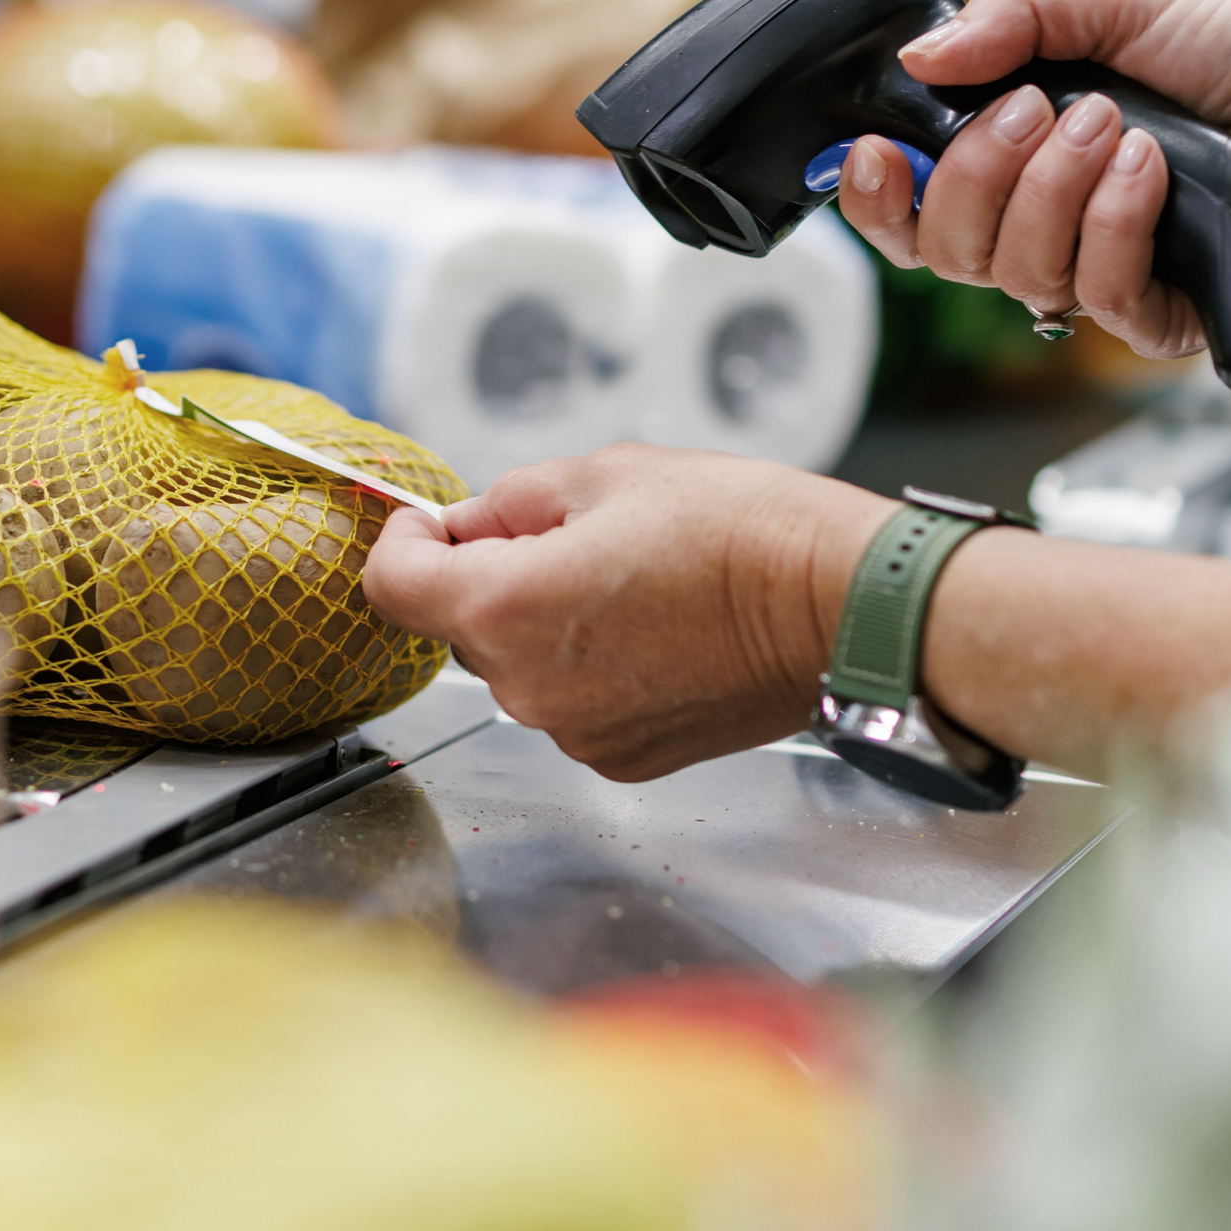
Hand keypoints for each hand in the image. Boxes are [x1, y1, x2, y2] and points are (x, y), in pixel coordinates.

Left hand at [361, 447, 890, 782]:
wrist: (839, 607)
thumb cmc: (739, 531)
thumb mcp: (608, 473)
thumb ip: (511, 501)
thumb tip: (469, 524)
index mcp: (506, 607)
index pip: (392, 587)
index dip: (405, 543)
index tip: (434, 524)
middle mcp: (527, 688)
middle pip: (463, 627)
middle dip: (493, 576)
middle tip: (570, 534)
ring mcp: (576, 732)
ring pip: (522, 666)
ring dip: (548, 623)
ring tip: (634, 581)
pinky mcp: (624, 757)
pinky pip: (574, 703)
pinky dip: (594, 667)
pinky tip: (658, 630)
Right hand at [835, 0, 1230, 361]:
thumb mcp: (1125, 1)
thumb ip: (1016, 15)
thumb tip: (921, 55)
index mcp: (1026, 158)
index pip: (914, 206)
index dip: (875, 194)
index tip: (871, 152)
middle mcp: (1053, 225)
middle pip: (945, 248)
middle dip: (975, 172)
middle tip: (1039, 111)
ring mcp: (1104, 275)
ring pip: (1013, 273)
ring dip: (1055, 189)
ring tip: (1119, 127)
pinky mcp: (1163, 317)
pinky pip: (1095, 296)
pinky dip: (1114, 223)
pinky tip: (1154, 173)